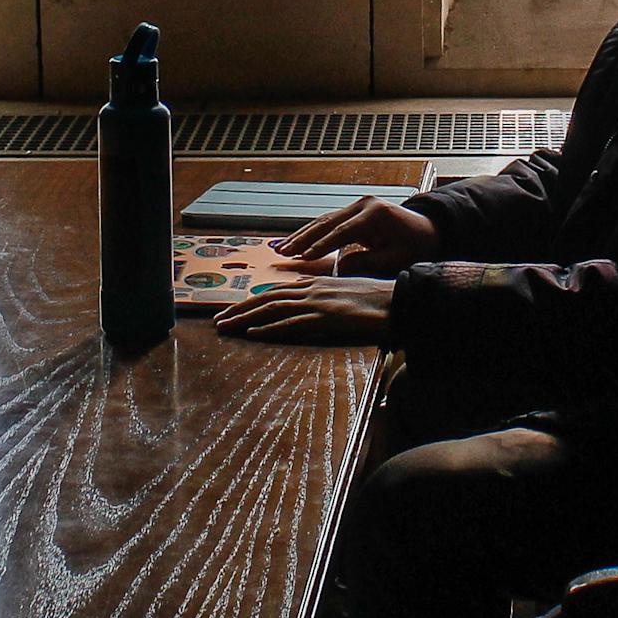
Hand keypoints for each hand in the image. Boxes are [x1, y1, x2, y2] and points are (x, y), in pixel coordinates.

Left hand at [215, 278, 396, 344]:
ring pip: (272, 308)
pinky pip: (291, 323)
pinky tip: (252, 333)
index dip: (253, 300)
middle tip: (218, 320)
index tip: (235, 310)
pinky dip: (269, 328)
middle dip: (240, 309)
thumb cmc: (378, 301)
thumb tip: (311, 305)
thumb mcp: (346, 295)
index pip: (277, 291)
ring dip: (245, 318)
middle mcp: (313, 289)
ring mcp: (318, 302)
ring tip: (225, 327)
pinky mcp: (326, 317)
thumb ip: (326, 298)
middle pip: (267, 297)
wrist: (399, 301)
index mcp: (317, 283)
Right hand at [272, 198, 440, 275]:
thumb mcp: (394, 259)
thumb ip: (366, 263)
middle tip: (283, 252)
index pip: (342, 232)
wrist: (428, 230)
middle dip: (303, 238)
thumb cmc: (416, 246)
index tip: (304, 257)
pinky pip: (329, 222)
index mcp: (375, 214)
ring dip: (302, 234)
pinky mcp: (355, 211)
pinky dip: (312, 233)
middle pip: (327, 222)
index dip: (321, 246)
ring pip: (324, 220)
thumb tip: (338, 269)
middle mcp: (364, 204)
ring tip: (281, 248)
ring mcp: (358, 205)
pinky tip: (296, 242)